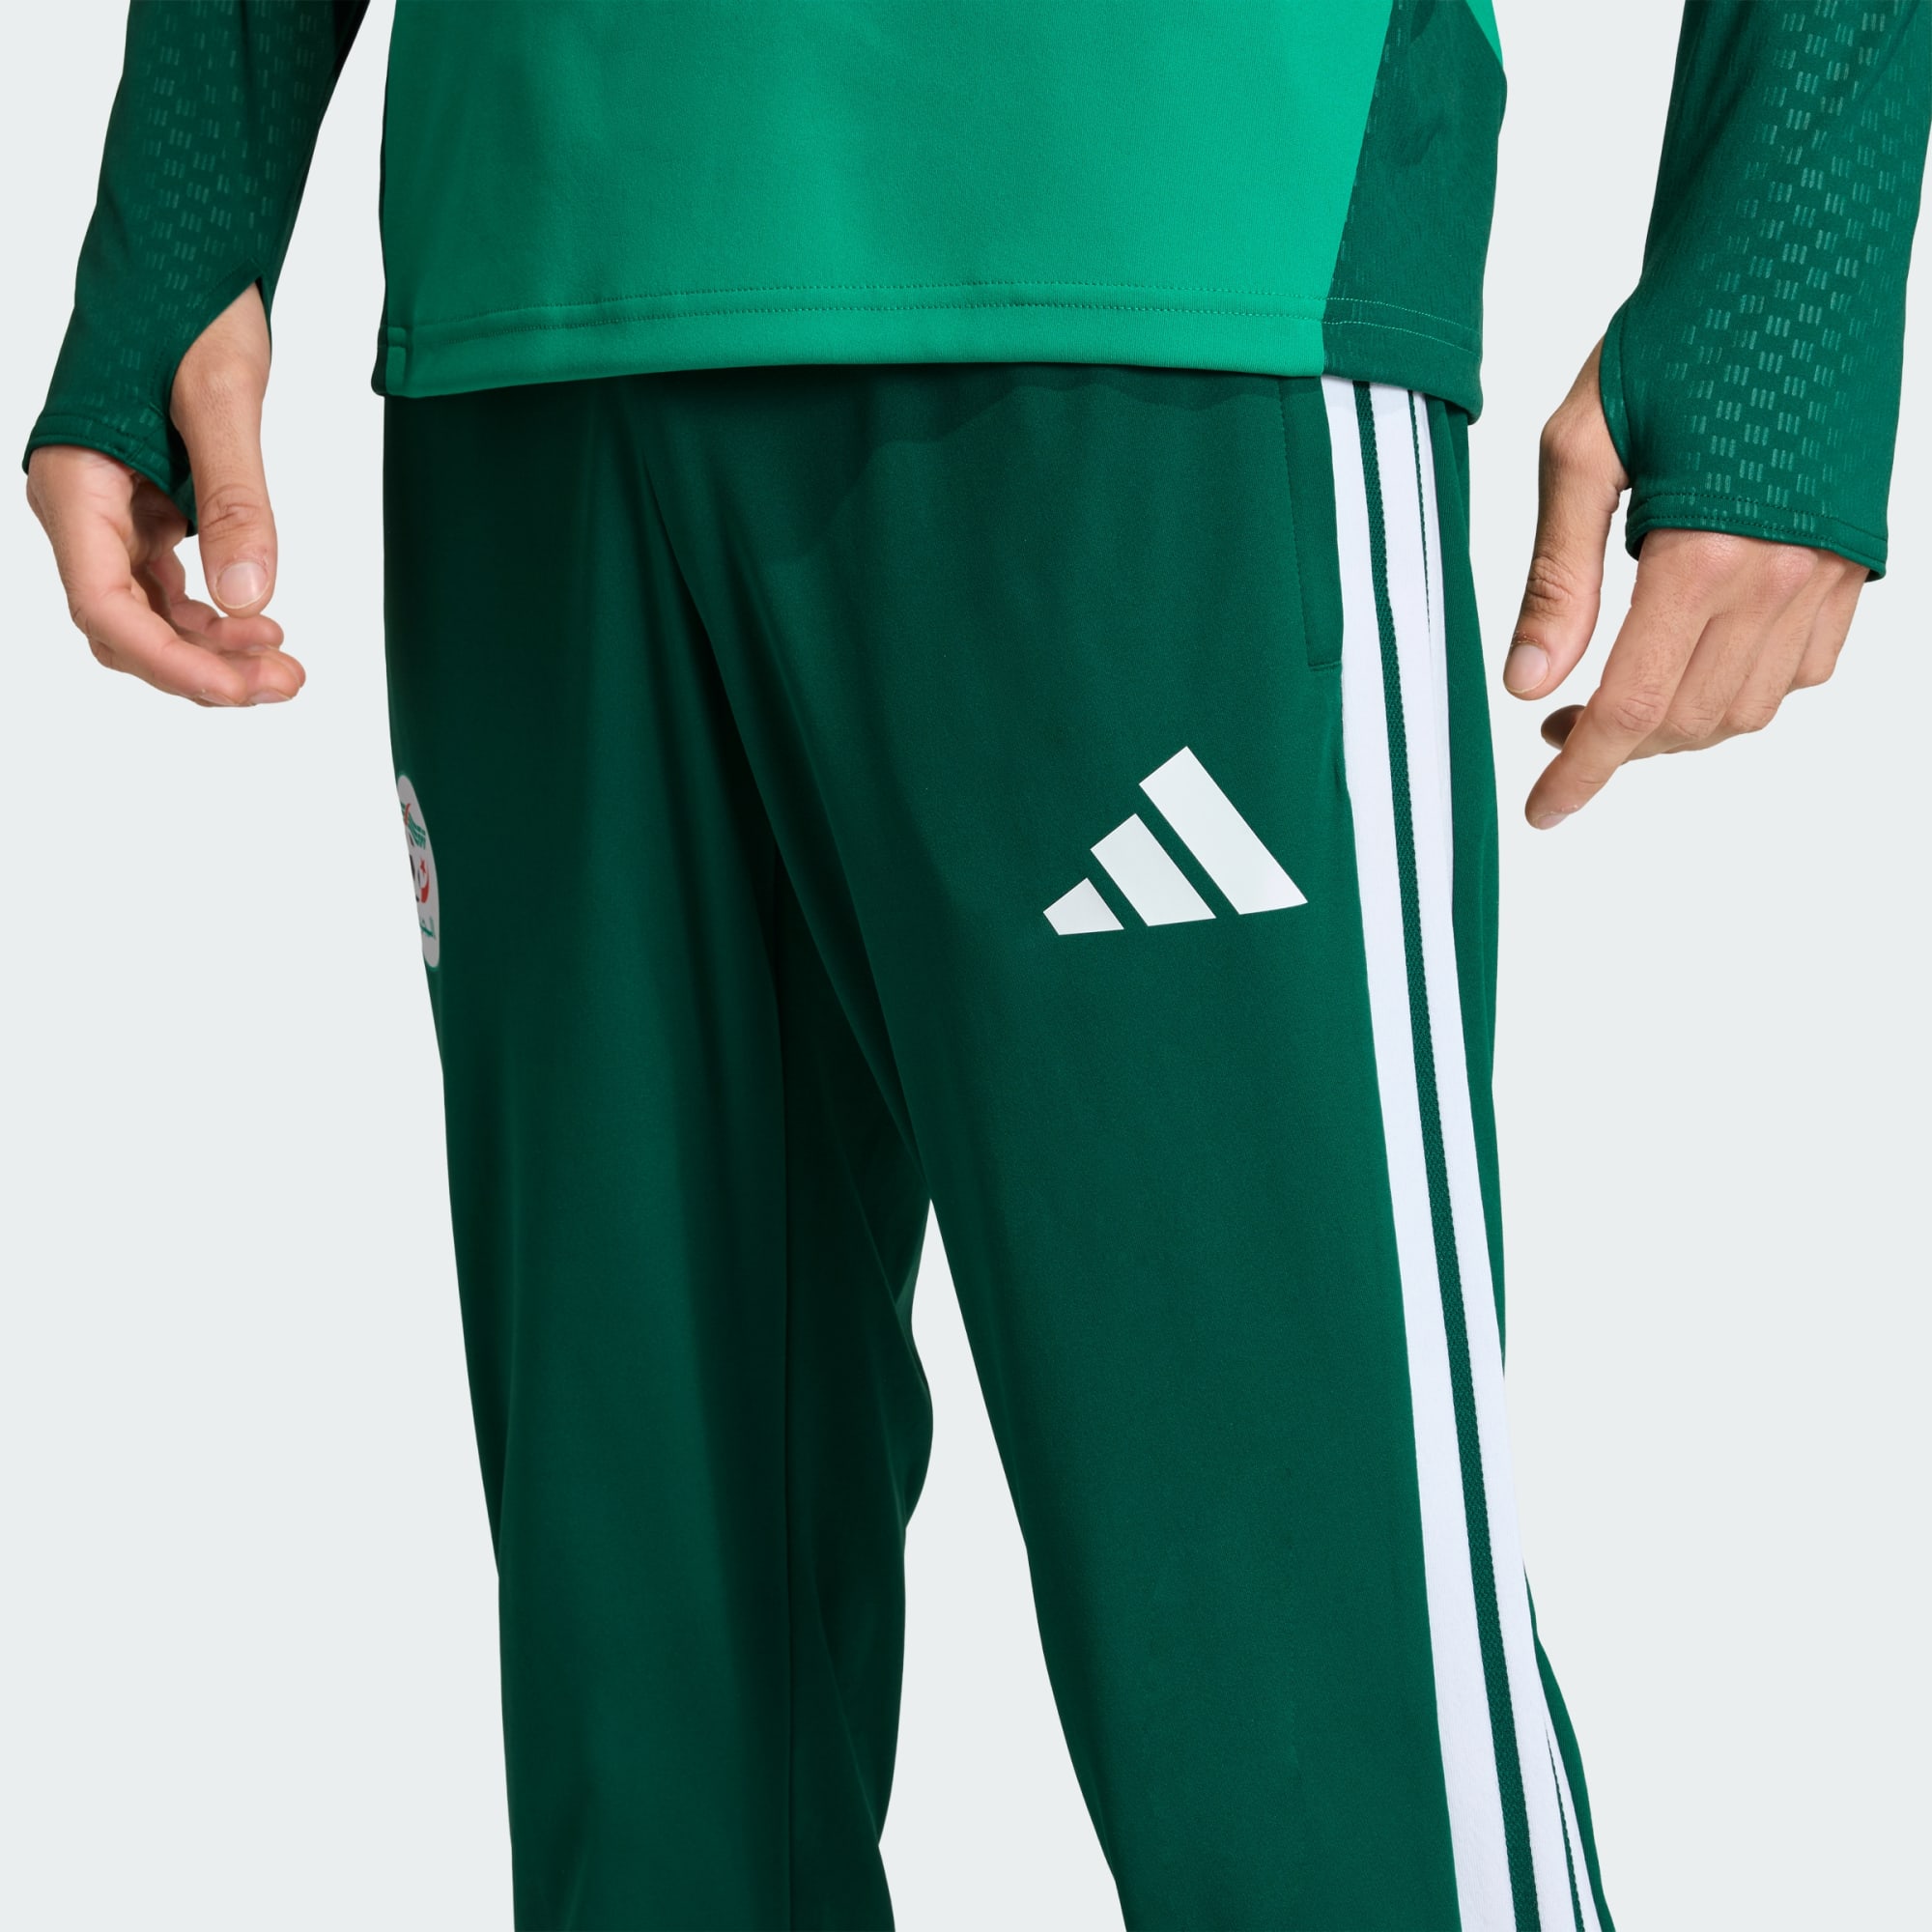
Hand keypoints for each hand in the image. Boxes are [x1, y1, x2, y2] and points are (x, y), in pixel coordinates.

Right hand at [26, 285, 302, 706]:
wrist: (188, 249)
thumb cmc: (189, 302)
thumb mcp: (223, 400)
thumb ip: (237, 502)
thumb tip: (252, 601)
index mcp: (74, 481)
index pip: (105, 607)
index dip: (171, 661)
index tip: (241, 688)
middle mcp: (80, 505)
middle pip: (125, 626)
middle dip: (200, 666)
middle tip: (285, 682)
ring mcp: (111, 510)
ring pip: (148, 614)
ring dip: (212, 648)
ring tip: (285, 664)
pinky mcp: (144, 507)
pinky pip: (167, 585)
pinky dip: (213, 615)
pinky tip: (263, 626)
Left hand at [1504, 343, 1864, 827]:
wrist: (1797, 248)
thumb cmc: (1679, 332)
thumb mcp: (1581, 447)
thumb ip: (1558, 577)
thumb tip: (1527, 685)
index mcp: (1707, 552)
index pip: (1636, 708)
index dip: (1582, 772)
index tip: (1542, 811)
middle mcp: (1784, 575)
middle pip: (1694, 723)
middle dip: (1620, 746)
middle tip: (1559, 719)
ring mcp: (1832, 570)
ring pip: (1753, 707)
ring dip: (1680, 725)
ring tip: (1616, 691)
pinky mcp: (1858, 555)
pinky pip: (1806, 667)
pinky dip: (1746, 686)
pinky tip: (1694, 652)